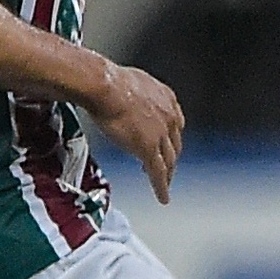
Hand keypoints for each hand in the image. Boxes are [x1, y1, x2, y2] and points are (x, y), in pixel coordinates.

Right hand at [87, 60, 183, 202]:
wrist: (105, 86)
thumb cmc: (106, 80)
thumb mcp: (126, 82)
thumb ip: (129, 94)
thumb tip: (115, 94)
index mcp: (165, 98)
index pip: (174, 122)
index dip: (170, 136)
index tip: (167, 144)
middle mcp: (169, 116)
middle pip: (174, 143)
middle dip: (171, 156)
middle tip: (167, 167)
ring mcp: (161, 134)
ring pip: (169, 160)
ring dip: (167, 173)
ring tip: (164, 184)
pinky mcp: (149, 149)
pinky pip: (158, 172)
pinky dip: (161, 186)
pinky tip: (163, 197)